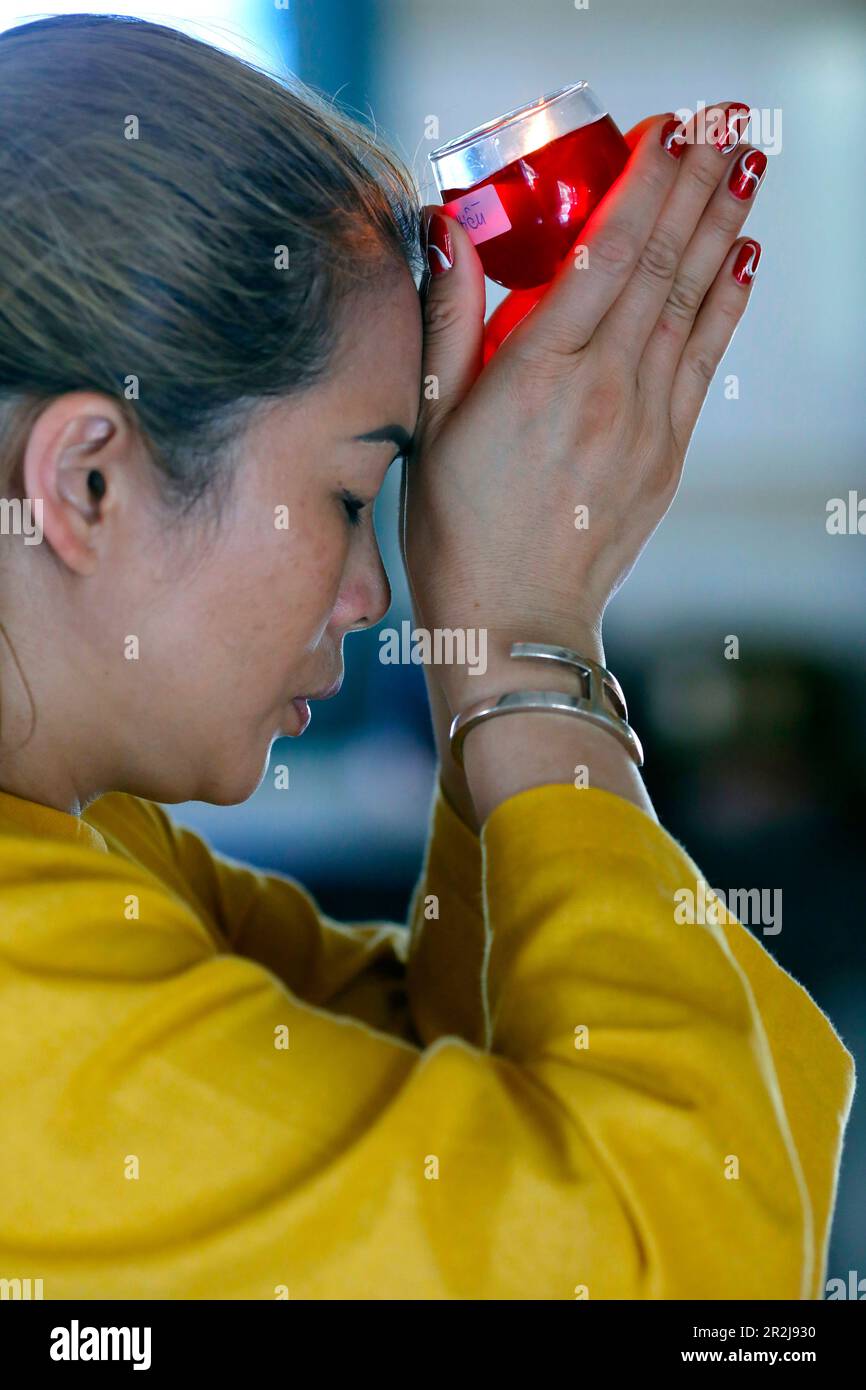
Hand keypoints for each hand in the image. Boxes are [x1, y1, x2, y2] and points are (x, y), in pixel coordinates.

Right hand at [401, 102, 762, 714]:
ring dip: (721, 229)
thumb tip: (447, 229)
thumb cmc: (458, 527)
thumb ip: (446, 319)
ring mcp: (643, 423)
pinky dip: (727, 305)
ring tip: (745, 167)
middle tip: (722, 124)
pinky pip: (706, 361)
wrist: (514, 618)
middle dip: (694, 186)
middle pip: (660, 266)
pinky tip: (742, 260)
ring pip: (692, 305)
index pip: (604, 255)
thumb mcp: (429, 421)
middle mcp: (600, 390)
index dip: (642, 186)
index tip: (666, 132)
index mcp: (534, 375)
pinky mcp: (667, 455)